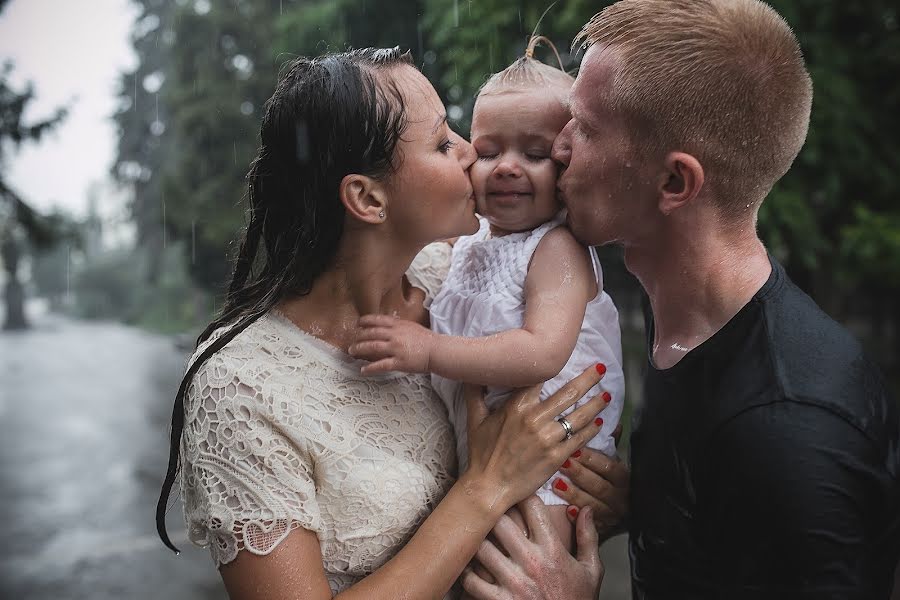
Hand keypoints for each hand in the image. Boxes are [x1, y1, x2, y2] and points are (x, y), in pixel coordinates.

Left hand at [349, 314, 434, 374]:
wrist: (437, 351)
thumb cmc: (426, 340)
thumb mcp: (411, 326)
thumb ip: (398, 325)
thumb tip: (387, 325)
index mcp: (398, 325)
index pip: (378, 320)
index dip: (365, 321)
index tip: (358, 323)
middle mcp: (395, 335)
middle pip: (371, 333)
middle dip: (359, 337)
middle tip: (352, 341)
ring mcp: (396, 348)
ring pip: (373, 347)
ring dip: (360, 349)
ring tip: (352, 352)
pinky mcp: (399, 362)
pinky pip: (381, 365)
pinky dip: (370, 368)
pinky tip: (363, 370)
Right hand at [461, 364, 609, 511]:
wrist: (488, 487)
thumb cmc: (481, 452)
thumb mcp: (474, 419)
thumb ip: (474, 393)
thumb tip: (470, 372)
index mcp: (517, 405)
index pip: (542, 377)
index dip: (556, 365)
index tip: (567, 356)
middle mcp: (535, 418)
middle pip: (569, 392)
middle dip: (588, 379)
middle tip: (600, 368)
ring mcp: (548, 438)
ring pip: (579, 415)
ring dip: (596, 403)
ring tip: (606, 395)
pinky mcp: (557, 457)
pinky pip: (580, 439)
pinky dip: (592, 430)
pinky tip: (599, 423)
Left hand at [461, 495, 602, 599]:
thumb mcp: (591, 571)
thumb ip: (588, 537)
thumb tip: (585, 509)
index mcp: (553, 550)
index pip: (531, 507)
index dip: (520, 493)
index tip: (513, 490)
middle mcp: (532, 562)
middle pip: (499, 520)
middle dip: (492, 513)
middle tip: (488, 510)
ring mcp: (513, 582)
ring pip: (481, 546)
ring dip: (477, 540)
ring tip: (476, 536)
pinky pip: (471, 580)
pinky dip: (467, 572)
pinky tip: (471, 567)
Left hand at [556, 426, 629, 540]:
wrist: (615, 516)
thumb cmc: (610, 482)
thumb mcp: (613, 465)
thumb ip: (611, 447)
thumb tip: (614, 424)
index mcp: (624, 479)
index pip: (609, 467)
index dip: (592, 458)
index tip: (574, 448)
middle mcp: (621, 498)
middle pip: (600, 485)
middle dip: (580, 474)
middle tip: (561, 462)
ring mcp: (611, 516)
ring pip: (592, 505)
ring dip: (574, 494)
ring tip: (555, 483)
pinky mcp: (601, 531)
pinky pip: (590, 527)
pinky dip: (578, 518)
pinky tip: (567, 511)